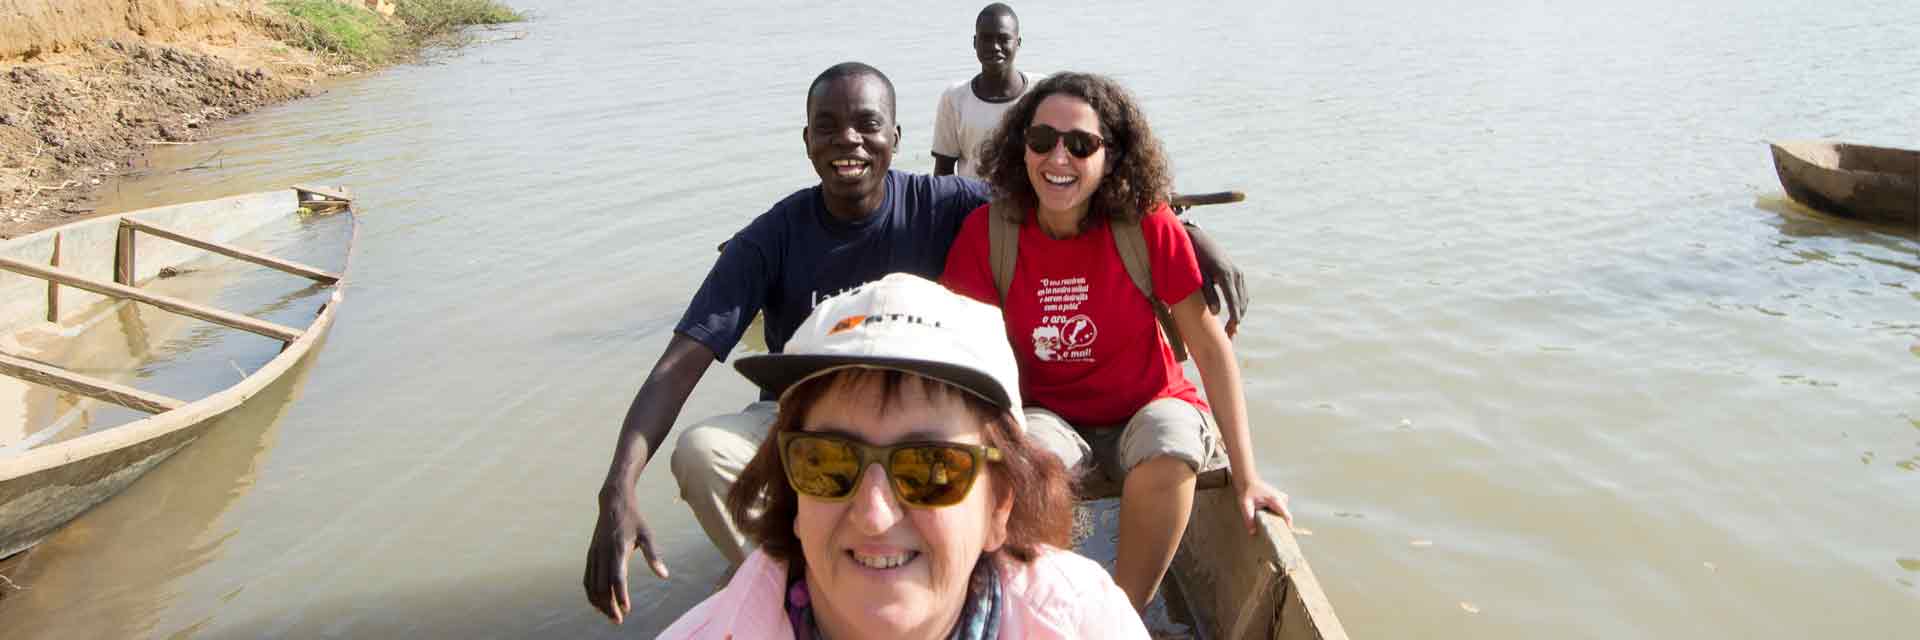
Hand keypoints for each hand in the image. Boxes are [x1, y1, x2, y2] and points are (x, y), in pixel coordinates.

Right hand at [583, 485, 668, 623]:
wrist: (613, 502)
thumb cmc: (634, 519)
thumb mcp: (647, 534)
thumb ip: (654, 555)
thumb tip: (664, 576)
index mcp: (618, 548)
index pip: (617, 577)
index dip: (621, 594)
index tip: (626, 610)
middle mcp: (603, 553)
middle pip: (602, 586)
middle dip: (609, 605)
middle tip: (619, 620)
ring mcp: (594, 554)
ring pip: (592, 585)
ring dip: (600, 603)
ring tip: (611, 616)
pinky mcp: (590, 554)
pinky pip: (587, 578)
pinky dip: (591, 593)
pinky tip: (598, 604)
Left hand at [1182, 221, 1248, 336]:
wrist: (1198, 239)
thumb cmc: (1194, 258)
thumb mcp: (1199, 277)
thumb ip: (1208, 294)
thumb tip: (1216, 312)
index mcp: (1225, 275)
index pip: (1233, 301)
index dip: (1234, 317)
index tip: (1232, 330)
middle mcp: (1235, 273)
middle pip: (1241, 301)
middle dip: (1237, 319)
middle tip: (1230, 335)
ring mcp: (1237, 272)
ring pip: (1243, 297)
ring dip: (1239, 313)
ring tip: (1232, 327)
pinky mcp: (1236, 272)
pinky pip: (1242, 292)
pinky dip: (1239, 303)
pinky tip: (1234, 313)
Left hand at [1234, 477, 1292, 534]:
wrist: (1246, 479)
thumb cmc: (1246, 492)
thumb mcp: (1245, 505)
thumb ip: (1249, 518)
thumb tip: (1252, 532)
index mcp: (1276, 500)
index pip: (1287, 516)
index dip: (1287, 527)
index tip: (1283, 536)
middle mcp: (1281, 498)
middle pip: (1285, 516)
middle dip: (1279, 524)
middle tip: (1271, 532)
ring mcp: (1281, 497)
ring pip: (1282, 513)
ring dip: (1275, 518)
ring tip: (1265, 522)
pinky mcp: (1279, 498)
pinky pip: (1280, 510)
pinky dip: (1274, 514)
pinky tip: (1265, 515)